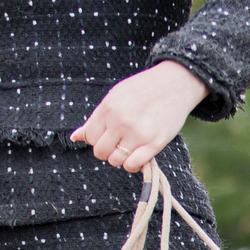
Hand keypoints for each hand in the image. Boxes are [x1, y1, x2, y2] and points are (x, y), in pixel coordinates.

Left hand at [73, 61, 205, 173]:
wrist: (174, 84)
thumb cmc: (142, 90)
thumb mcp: (115, 97)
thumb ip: (95, 118)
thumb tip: (75, 137)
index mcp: (108, 108)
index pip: (90, 137)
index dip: (97, 138)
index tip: (108, 133)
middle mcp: (120, 122)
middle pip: (100, 152)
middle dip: (106, 150)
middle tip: (118, 141)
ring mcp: (138, 134)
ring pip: (115, 161)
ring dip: (119, 157)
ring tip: (129, 146)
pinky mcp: (154, 143)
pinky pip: (132, 165)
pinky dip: (132, 164)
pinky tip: (137, 154)